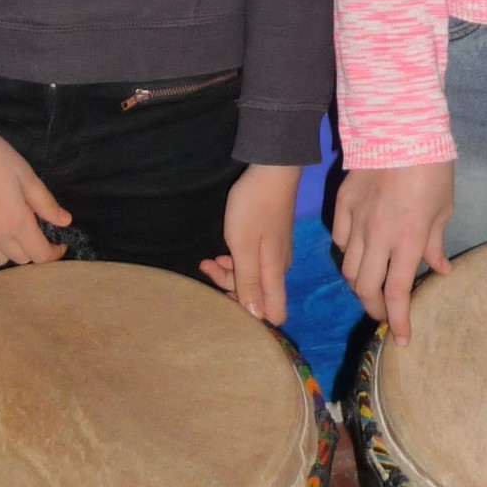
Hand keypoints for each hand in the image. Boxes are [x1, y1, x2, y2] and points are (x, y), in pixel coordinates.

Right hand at [0, 122, 70, 269]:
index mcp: (16, 223)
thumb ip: (45, 202)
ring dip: (9, 251)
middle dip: (32, 247)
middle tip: (32, 227)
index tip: (59, 245)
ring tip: (9, 233)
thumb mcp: (25, 174)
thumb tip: (65, 221)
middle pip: (21, 258)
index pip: (40, 254)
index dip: (53, 253)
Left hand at [200, 164, 298, 324]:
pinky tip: (224, 248)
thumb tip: (256, 317)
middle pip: (259, 296)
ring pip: (254, 277)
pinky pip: (255, 261)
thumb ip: (249, 282)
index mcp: (274, 273)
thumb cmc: (254, 207)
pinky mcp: (273, 239)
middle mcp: (279, 268)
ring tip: (210, 257)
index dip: (251, 315)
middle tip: (207, 267)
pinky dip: (238, 260)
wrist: (273, 170)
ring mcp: (277, 252)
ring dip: (231, 273)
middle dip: (232, 289)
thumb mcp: (244, 246)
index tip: (226, 302)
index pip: (274, 312)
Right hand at [333, 162, 453, 346]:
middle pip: (364, 286)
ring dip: (359, 282)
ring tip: (371, 283)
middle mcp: (379, 235)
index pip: (398, 291)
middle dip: (374, 306)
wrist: (401, 128)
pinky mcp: (341, 204)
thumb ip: (436, 243)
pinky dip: (348, 252)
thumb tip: (440, 270)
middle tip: (384, 311)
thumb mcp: (444, 208)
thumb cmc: (432, 168)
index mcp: (409, 239)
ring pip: (348, 266)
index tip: (401, 338)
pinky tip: (359, 250)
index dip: (398, 320)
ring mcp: (356, 220)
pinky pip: (339, 239)